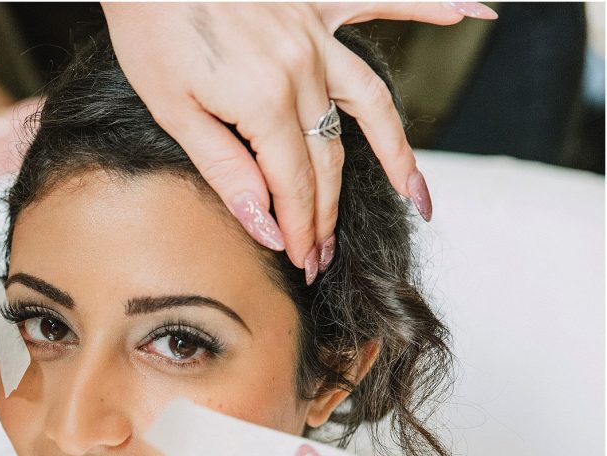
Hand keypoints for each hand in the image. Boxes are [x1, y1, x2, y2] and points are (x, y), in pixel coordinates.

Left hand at [101, 2, 496, 278]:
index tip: (304, 261)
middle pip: (330, 158)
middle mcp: (303, 69)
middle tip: (326, 254)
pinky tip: (473, 14)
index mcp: (264, 101)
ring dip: (396, 152)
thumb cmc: (150, 30)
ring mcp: (315, 32)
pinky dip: (432, 7)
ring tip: (417, 196)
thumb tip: (265, 225)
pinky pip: (386, 3)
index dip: (300, 229)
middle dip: (329, 213)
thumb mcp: (173, 111)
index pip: (294, 184)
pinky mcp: (316, 2)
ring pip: (370, 103)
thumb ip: (226, 169)